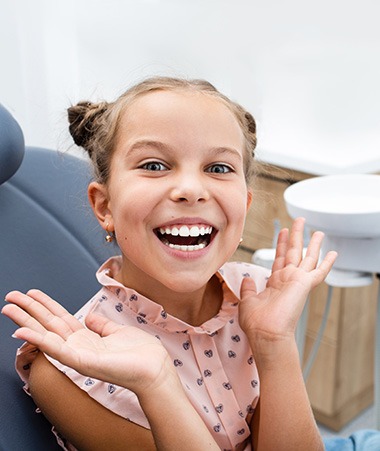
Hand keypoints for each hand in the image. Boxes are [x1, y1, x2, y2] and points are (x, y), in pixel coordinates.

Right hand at [2, 290, 173, 395]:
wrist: (154, 369)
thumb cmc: (139, 353)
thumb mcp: (116, 331)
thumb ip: (100, 325)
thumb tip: (89, 317)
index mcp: (86, 338)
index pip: (60, 318)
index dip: (45, 305)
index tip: (32, 293)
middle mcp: (78, 346)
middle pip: (48, 323)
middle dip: (29, 309)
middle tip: (10, 297)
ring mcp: (78, 354)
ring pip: (46, 334)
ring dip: (26, 321)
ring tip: (8, 308)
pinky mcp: (81, 361)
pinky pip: (56, 348)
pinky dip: (38, 339)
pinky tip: (23, 330)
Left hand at [239, 218, 336, 350]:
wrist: (266, 333)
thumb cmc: (257, 322)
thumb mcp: (248, 300)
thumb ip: (248, 288)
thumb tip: (248, 279)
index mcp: (275, 283)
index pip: (280, 259)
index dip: (282, 245)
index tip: (283, 232)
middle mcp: (288, 280)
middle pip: (293, 252)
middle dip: (296, 236)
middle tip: (299, 221)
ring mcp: (297, 282)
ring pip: (307, 257)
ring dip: (312, 243)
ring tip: (317, 231)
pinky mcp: (305, 284)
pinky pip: (319, 272)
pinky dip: (327, 263)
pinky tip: (333, 253)